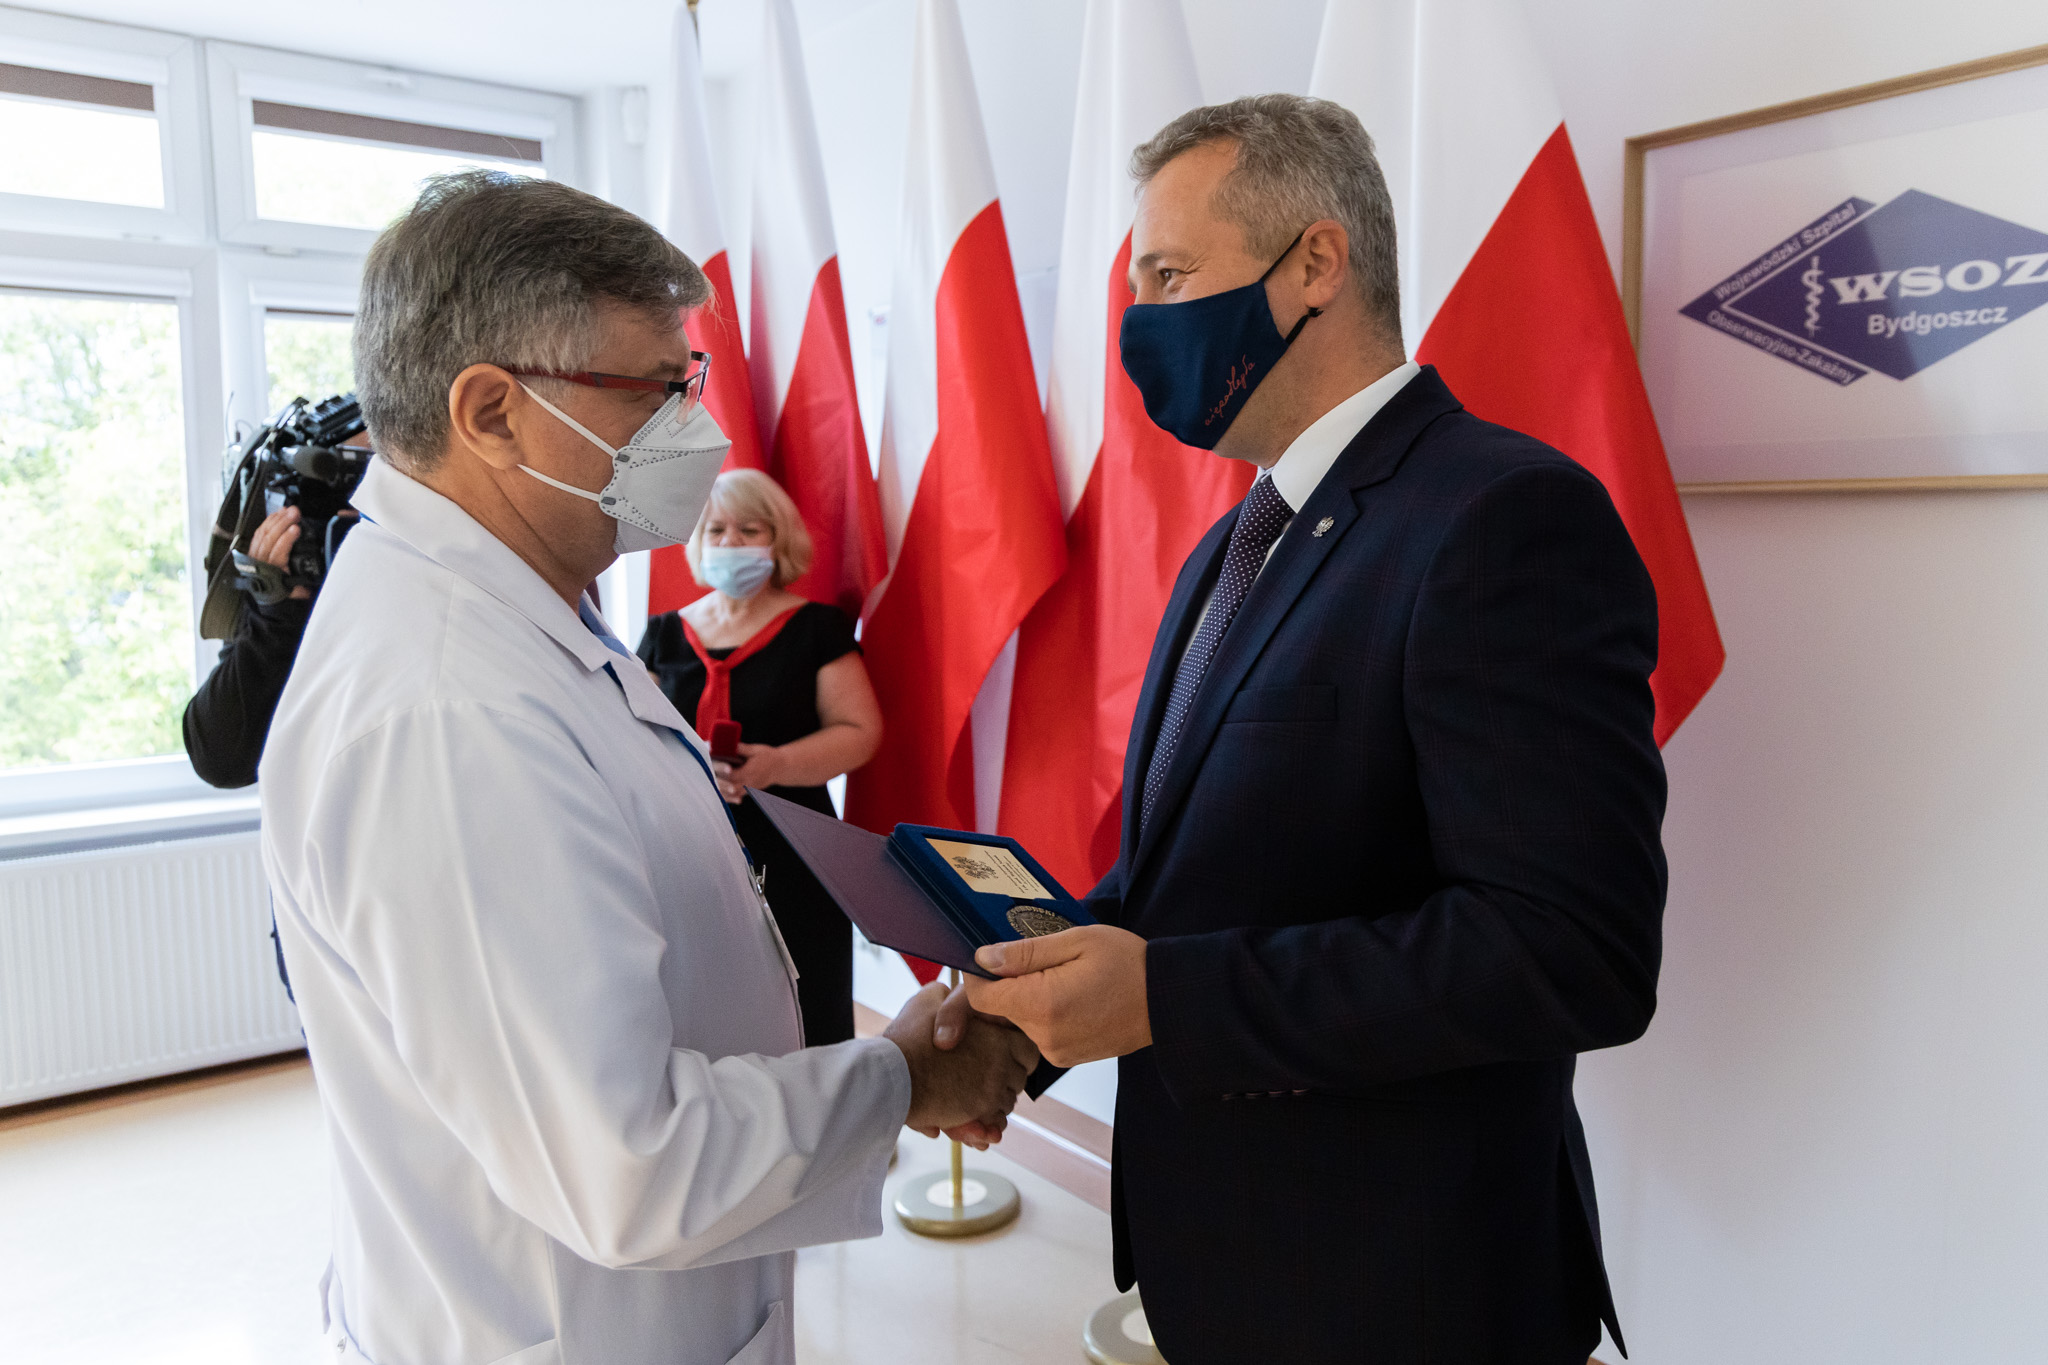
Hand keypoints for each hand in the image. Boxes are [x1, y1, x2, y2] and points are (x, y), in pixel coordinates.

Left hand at [248, 507, 310, 599]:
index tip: (296, 528)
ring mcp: (256, 554)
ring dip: (277, 519)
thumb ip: (305, 587)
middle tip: (295, 513)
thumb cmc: (284, 593)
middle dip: (282, 522)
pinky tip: (278, 514)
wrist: (269, 599)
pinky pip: (259, 531)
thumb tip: (316, 580)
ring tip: (289, 510)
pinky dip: (269, 521)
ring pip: (263, 533)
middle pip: (269, 538)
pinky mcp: (254, 548)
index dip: (286, 539)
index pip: (278, 552)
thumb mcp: (297, 592)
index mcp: (272, 572)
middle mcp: (261, 562)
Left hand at [712, 744, 783, 804]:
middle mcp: (750, 782)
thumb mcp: (756, 750)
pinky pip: (737, 795)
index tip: (712, 768)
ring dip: (722, 791)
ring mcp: (750, 788)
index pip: (733, 775)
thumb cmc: (769, 756)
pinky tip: (719, 792)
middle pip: (730, 786)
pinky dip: (728, 795)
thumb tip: (730, 744)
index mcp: (751, 771)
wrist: (782, 767)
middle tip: (707, 778)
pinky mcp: (750, 791)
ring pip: (733, 793)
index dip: (723, 773)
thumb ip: (742, 748)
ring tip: (710, 787)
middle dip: (719, 783)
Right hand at [883, 982, 1037, 1139]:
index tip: (1000, 1056)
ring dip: (991, 1105)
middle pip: (1018, 1079)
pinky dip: (983, 1128)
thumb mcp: (927, 1000)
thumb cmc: (908, 1039)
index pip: (1027, 1049)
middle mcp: (1002, 1063)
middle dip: (1003, 1082)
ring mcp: (992, 1090)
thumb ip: (947, 997)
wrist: (891, 1076)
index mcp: (997, 1034)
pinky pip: (993, 1126)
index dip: (1015, 1053)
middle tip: (979, 1079)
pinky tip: (967, 1123)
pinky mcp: (979, 1113)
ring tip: (967, 1099)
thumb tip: (950, 993)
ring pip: (1005, 1104)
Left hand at [964, 924, 1151, 1066]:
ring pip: (1019, 1021)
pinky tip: (1072, 997)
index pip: (980, 999)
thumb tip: (983, 958)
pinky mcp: (1066, 1058)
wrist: (1167, 1001)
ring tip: (1063, 978)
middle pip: (999, 1010)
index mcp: (1041, 1004)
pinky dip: (1045, 1015)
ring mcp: (1055, 1052)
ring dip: (1029, 999)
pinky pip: (1039, 1033)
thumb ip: (1025, 952)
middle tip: (1042, 961)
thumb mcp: (1076, 941)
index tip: (994, 958)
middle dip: (1009, 985)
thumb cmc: (1127, 963)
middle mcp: (1043, 1036)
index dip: (979, 976)